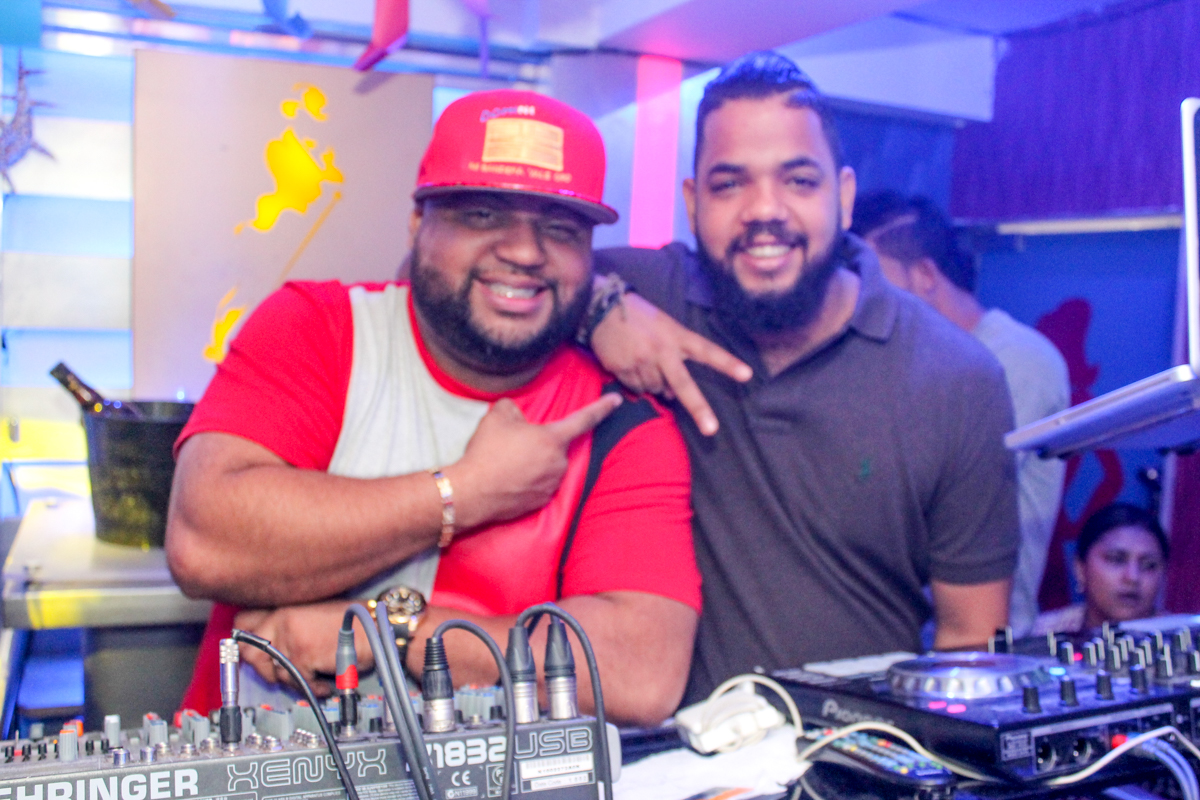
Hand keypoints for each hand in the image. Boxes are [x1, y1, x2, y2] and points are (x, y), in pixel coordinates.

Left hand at [234, 601, 374, 696]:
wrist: (376, 629)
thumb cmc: (353, 622)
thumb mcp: (314, 612)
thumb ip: (288, 624)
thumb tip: (269, 644)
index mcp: (283, 607)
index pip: (243, 622)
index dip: (246, 639)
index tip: (253, 650)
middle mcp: (281, 620)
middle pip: (249, 652)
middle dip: (263, 668)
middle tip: (282, 673)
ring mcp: (290, 639)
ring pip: (276, 674)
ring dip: (296, 681)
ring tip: (314, 678)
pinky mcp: (302, 658)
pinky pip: (298, 683)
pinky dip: (313, 689)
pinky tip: (326, 684)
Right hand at [446, 393, 621, 529]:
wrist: (472, 492)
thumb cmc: (487, 452)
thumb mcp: (497, 416)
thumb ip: (513, 407)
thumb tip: (516, 413)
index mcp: (553, 439)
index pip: (584, 419)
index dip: (602, 407)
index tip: (617, 400)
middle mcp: (559, 464)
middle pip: (556, 446)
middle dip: (539, 443)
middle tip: (512, 444)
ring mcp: (551, 485)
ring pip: (547, 466)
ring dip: (533, 462)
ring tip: (506, 463)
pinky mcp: (540, 502)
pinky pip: (538, 484)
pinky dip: (527, 480)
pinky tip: (507, 479)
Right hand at [590, 292, 750, 434]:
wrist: (602, 309)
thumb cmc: (640, 317)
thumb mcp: (665, 327)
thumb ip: (675, 357)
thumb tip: (672, 395)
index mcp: (676, 336)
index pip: (706, 351)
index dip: (727, 363)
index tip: (747, 375)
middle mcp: (661, 351)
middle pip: (683, 384)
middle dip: (699, 408)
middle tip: (711, 430)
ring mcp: (641, 361)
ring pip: (656, 390)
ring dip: (656, 386)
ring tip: (646, 363)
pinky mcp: (623, 369)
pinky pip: (636, 388)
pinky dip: (638, 384)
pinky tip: (632, 367)